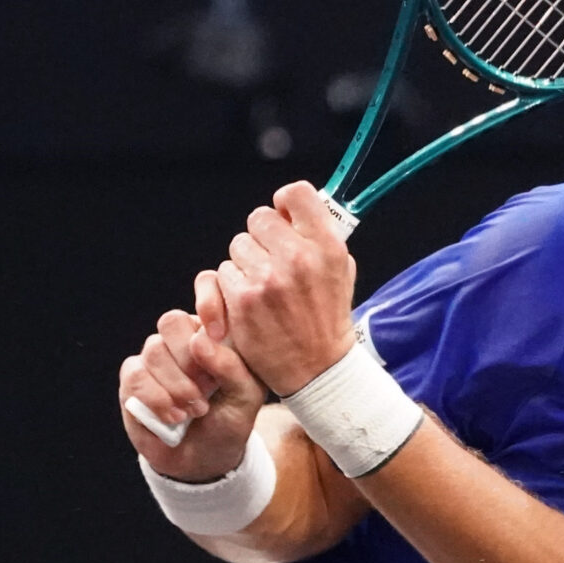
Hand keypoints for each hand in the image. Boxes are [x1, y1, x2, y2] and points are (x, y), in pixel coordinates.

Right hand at [119, 274, 268, 478]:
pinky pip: (136, 375)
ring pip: (153, 349)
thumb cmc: (231, 421)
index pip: (205, 287)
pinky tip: (174, 417)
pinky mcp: (133, 378)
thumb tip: (200, 340)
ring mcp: (156, 356)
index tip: (217, 333)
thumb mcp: (247, 397)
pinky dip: (157, 398)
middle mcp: (183, 338)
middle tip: (207, 389)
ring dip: (176, 385)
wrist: (204, 458)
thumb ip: (233, 367)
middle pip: (172, 321)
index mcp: (216, 331)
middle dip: (190, 360)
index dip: (208, 301)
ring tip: (195, 410)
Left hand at [215, 181, 357, 395]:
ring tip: (264, 289)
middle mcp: (298, 258)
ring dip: (246, 264)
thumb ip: (318, 235)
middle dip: (263, 237)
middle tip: (273, 260)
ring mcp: (268, 279)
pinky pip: (222, 274)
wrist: (317, 369)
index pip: (295, 193)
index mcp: (327, 246)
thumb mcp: (341, 270)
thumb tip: (291, 206)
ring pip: (238, 246)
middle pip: (259, 218)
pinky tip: (250, 305)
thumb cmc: (327, 317)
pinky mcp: (242, 300)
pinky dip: (232, 289)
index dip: (285, 204)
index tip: (284, 218)